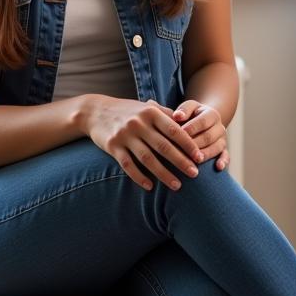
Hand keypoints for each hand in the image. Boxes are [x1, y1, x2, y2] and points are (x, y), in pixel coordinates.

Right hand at [81, 95, 201, 190]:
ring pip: (148, 159)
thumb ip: (166, 115)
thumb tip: (189, 124)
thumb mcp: (147, 108)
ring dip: (164, 174)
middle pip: (164, 147)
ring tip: (177, 185)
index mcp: (151, 113)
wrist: (95, 111)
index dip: (189, 144)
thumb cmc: (128, 111)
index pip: (175, 130)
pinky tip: (150, 187)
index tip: (200, 157)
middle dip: (181, 162)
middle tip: (195, 174)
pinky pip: (128, 165)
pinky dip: (139, 177)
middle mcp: (139, 124)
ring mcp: (125, 136)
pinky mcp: (112, 147)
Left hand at [172, 100, 228, 170]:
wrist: (206, 120)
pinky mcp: (223, 150)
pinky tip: (218, 167)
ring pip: (216, 147)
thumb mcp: (190, 107)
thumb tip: (177, 116)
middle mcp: (219, 127)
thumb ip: (184, 110)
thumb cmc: (193, 114)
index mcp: (212, 114)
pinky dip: (223, 162)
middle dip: (196, 144)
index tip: (181, 133)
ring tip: (196, 160)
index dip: (192, 127)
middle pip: (209, 137)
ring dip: (206, 154)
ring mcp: (222, 140)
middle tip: (184, 151)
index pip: (202, 122)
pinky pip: (226, 156)